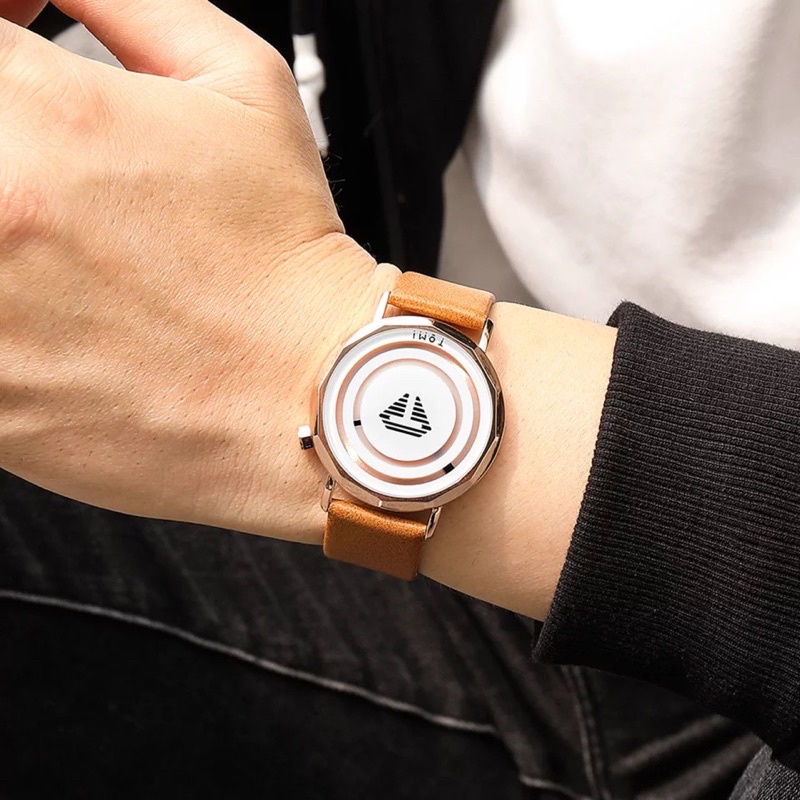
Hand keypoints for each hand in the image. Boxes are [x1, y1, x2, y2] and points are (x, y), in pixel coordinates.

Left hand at [0, 0, 394, 539]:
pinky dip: (5, 301)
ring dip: (6, 217)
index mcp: (52, 123)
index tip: (21, 45)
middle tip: (51, 152)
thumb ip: (133, 3)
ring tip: (62, 235)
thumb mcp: (244, 86)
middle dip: (5, 125)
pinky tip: (56, 297)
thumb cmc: (283, 265)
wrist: (303, 393)